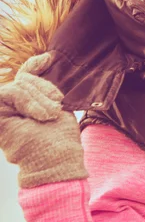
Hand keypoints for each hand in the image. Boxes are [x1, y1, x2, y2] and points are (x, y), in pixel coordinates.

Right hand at [0, 53, 88, 188]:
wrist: (57, 162)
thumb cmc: (61, 141)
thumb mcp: (57, 106)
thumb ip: (44, 89)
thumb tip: (44, 59)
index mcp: (27, 106)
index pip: (24, 77)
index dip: (33, 65)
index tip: (48, 58)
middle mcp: (12, 109)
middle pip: (23, 80)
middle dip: (42, 89)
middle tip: (56, 108)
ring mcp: (3, 113)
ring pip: (17, 86)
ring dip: (38, 98)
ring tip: (50, 115)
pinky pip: (9, 93)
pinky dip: (28, 101)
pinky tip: (41, 115)